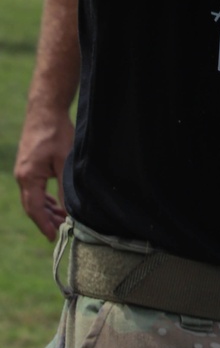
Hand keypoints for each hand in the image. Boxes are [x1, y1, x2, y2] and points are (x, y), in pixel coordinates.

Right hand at [14, 107, 73, 240]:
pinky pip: (34, 188)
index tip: (55, 237)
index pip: (35, 208)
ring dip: (46, 209)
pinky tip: (55, 203)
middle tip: (61, 230)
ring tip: (61, 220)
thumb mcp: (63, 161)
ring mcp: (23, 170)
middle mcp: (22, 176)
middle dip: (46, 219)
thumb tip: (68, 210)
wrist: (45, 110)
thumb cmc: (55, 133)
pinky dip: (44, 198)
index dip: (44, 224)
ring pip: (33, 197)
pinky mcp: (28, 165)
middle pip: (32, 205)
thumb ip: (64, 187)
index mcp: (28, 177)